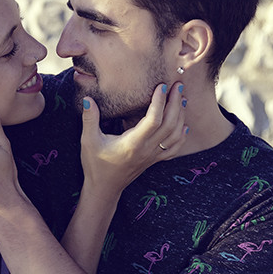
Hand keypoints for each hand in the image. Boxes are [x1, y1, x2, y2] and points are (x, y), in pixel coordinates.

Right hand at [79, 82, 187, 202]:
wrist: (104, 188)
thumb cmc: (96, 164)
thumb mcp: (88, 140)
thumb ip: (89, 119)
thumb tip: (88, 98)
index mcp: (133, 143)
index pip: (153, 120)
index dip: (159, 101)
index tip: (161, 85)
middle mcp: (147, 149)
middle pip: (169, 124)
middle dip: (175, 103)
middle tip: (178, 86)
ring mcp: (153, 156)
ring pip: (175, 135)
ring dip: (181, 115)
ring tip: (182, 98)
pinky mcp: (154, 160)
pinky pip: (174, 148)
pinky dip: (182, 136)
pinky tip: (184, 126)